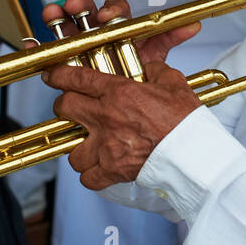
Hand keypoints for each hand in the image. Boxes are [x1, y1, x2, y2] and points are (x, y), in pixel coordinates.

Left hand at [38, 0, 201, 188]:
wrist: (193, 154)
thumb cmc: (185, 120)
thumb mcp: (172, 82)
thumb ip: (154, 70)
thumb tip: (146, 67)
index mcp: (118, 92)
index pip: (75, 78)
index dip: (58, 75)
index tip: (52, 76)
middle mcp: (106, 117)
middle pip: (64, 108)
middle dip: (65, 107)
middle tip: (74, 110)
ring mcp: (106, 146)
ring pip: (71, 149)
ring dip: (79, 148)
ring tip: (91, 146)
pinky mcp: (112, 170)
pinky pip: (87, 177)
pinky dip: (91, 175)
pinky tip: (100, 169)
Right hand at [41, 0, 199, 67]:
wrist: (128, 105)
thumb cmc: (139, 74)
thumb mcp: (156, 56)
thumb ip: (170, 38)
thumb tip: (195, 25)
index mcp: (118, 27)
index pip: (114, 10)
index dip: (110, 10)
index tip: (107, 16)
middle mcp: (96, 32)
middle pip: (85, 12)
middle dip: (78, 6)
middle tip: (73, 7)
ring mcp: (77, 45)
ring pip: (65, 26)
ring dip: (57, 18)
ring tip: (51, 15)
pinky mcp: (62, 62)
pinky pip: (48, 51)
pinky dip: (39, 47)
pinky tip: (33, 45)